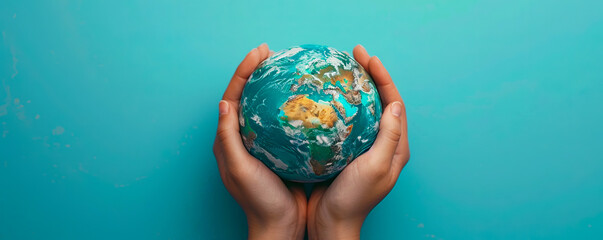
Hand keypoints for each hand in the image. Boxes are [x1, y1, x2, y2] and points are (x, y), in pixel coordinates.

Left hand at [213, 44, 306, 239]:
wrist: (280, 225)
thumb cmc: (258, 200)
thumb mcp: (239, 168)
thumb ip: (229, 137)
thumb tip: (225, 103)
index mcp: (229, 140)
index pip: (234, 96)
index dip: (244, 72)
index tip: (260, 53)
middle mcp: (244, 137)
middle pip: (249, 96)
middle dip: (258, 72)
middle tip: (272, 53)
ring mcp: (264, 142)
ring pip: (268, 106)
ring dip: (275, 85)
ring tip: (289, 67)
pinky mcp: (282, 149)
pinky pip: (286, 120)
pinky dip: (293, 105)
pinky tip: (307, 98)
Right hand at [307, 45, 409, 239]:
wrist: (330, 223)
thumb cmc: (354, 199)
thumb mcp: (375, 166)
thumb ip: (388, 136)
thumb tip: (395, 104)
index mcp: (395, 147)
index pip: (394, 103)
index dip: (384, 78)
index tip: (368, 58)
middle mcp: (382, 144)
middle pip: (380, 101)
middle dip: (370, 76)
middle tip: (355, 54)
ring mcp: (362, 147)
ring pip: (362, 108)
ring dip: (354, 87)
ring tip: (342, 68)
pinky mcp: (344, 150)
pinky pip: (344, 120)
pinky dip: (338, 104)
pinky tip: (324, 96)